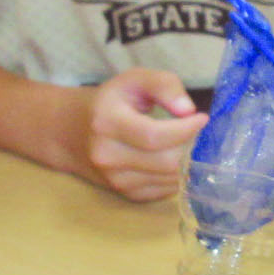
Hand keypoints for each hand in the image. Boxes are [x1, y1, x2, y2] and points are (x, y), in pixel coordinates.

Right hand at [77, 65, 203, 201]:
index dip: (185, 129)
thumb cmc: (111, 102)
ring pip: (169, 179)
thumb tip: (188, 110)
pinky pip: (164, 191)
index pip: (154, 136)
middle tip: (194, 131)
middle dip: (189, 146)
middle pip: (166, 161)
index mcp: (107, 123)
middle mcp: (107, 156)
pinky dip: (175, 175)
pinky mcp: (125, 194)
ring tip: (183, 142)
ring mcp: (115, 179)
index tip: (201, 118)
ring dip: (185, 161)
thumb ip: (164, 85)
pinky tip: (170, 157)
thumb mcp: (134, 80)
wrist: (71, 131)